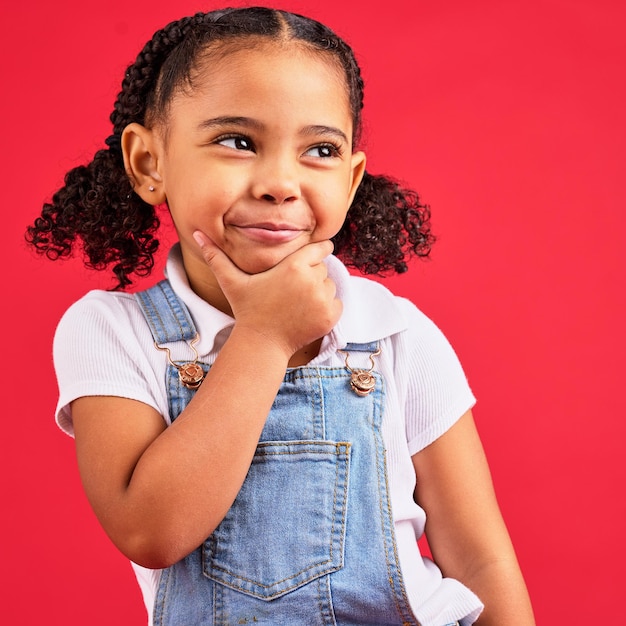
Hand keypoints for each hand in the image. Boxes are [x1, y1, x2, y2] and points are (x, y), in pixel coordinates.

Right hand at [193, 231, 341, 357]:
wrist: (261, 344)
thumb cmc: (247, 310)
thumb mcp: (231, 282)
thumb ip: (216, 256)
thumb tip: (194, 232)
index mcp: (294, 266)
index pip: (320, 248)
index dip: (315, 253)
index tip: (309, 259)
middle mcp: (312, 280)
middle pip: (323, 268)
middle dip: (311, 275)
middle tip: (292, 289)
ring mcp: (323, 300)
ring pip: (330, 286)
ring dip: (319, 292)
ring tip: (297, 302)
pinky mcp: (330, 316)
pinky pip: (336, 303)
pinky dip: (327, 308)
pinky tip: (306, 314)